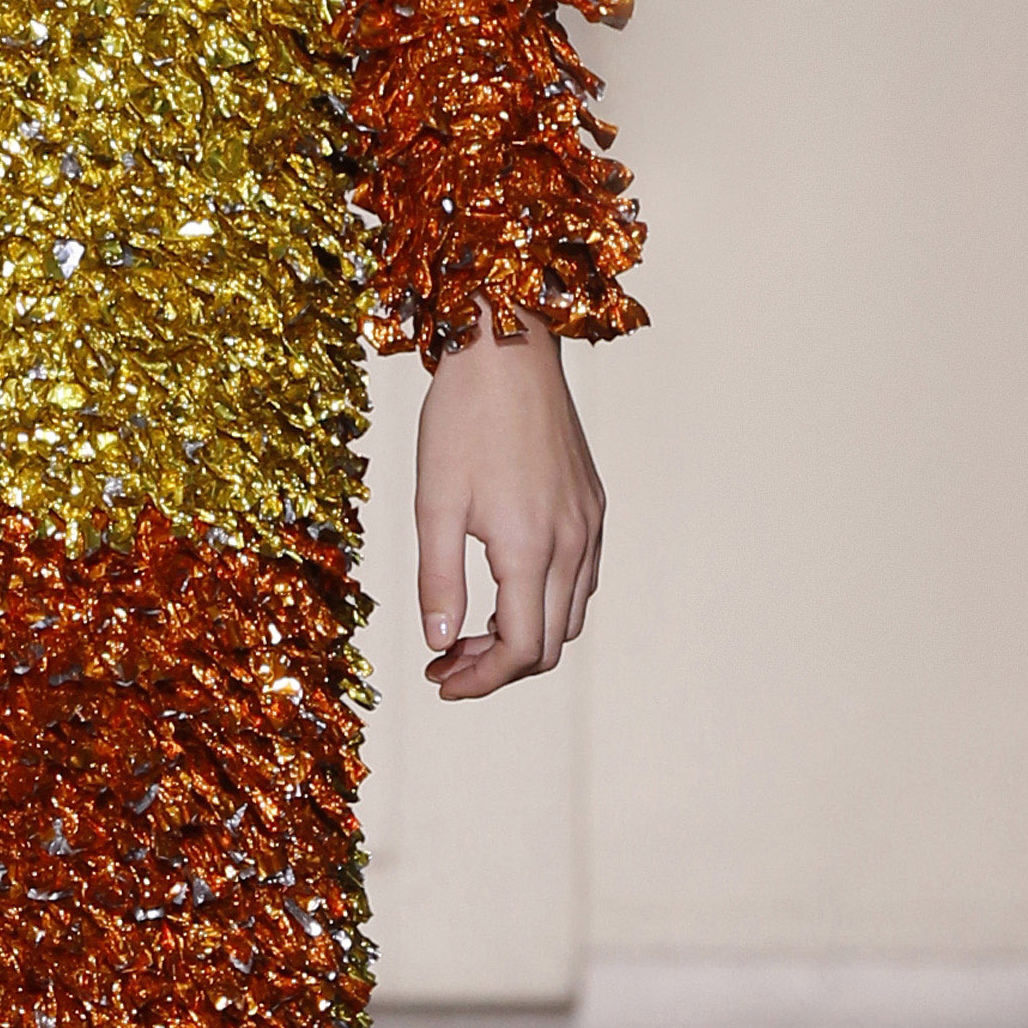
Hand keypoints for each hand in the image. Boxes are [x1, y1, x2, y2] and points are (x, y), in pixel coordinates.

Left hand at [414, 318, 603, 696]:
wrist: (507, 347)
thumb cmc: (463, 419)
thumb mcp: (434, 503)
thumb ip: (438, 580)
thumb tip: (438, 641)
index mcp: (530, 549)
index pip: (521, 650)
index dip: (480, 680)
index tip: (440, 680)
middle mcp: (573, 542)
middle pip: (551, 643)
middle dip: (498, 666)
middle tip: (447, 661)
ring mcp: (589, 523)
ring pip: (571, 614)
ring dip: (525, 637)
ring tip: (471, 629)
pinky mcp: (593, 503)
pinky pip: (582, 577)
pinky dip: (547, 602)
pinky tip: (506, 589)